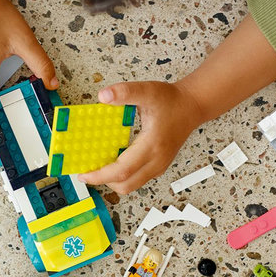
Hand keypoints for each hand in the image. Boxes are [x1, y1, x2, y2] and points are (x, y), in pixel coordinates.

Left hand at [78, 81, 204, 193]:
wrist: (192, 106)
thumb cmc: (171, 100)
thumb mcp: (147, 91)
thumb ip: (125, 92)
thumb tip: (103, 96)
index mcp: (152, 146)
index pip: (123, 171)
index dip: (100, 176)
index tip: (84, 175)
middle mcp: (156, 161)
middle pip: (126, 184)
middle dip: (103, 181)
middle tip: (86, 171)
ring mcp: (159, 166)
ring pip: (132, 185)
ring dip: (113, 180)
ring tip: (97, 166)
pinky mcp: (158, 166)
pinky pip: (137, 179)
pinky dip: (123, 176)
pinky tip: (113, 161)